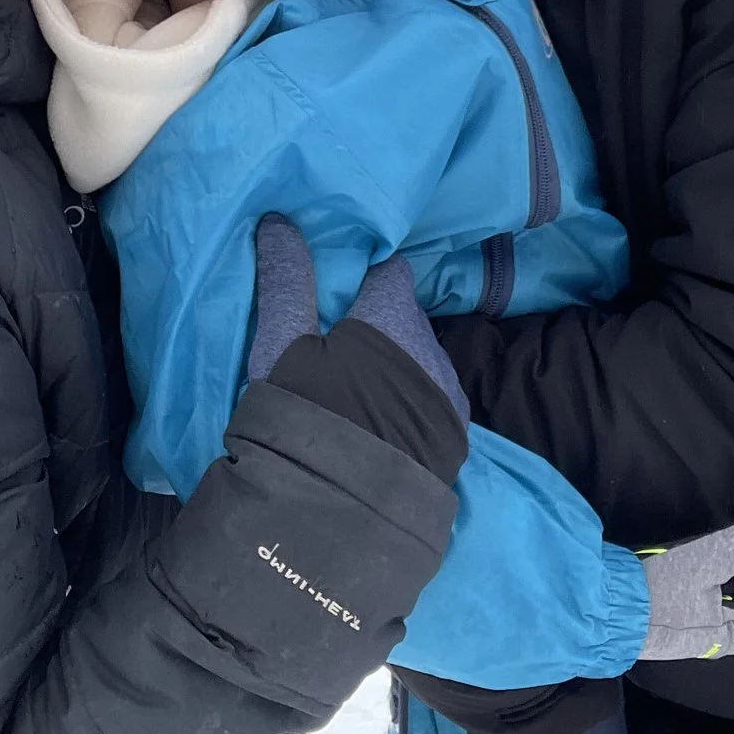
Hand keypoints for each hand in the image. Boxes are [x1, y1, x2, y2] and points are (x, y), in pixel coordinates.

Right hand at [247, 215, 465, 418]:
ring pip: (418, 362)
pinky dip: (406, 404)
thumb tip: (279, 221)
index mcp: (394, 315)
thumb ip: (285, 281)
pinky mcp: (453, 439)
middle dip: (375, 326)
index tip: (335, 291)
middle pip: (403, 318)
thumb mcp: (283, 345)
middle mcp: (432, 347)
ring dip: (393, 368)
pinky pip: (429, 403)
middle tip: (334, 347)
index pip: (388, 270)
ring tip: (354, 392)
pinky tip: (377, 424)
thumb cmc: (311, 413)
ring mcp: (448, 396)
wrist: (348, 512)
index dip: (362, 276)